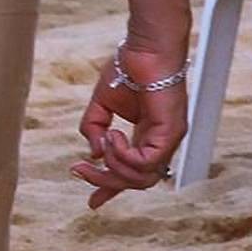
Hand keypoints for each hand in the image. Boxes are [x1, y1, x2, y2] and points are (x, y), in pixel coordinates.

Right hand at [75, 43, 184, 205]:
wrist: (145, 48)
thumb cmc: (128, 68)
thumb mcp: (101, 105)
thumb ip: (94, 130)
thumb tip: (94, 154)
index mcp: (147, 136)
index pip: (132, 172)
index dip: (111, 189)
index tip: (92, 203)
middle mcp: (160, 142)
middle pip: (136, 182)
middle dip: (104, 181)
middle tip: (80, 169)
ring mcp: (168, 140)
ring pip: (142, 178)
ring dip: (114, 168)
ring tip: (103, 142)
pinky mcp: (171, 133)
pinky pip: (146, 162)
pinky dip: (124, 156)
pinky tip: (113, 136)